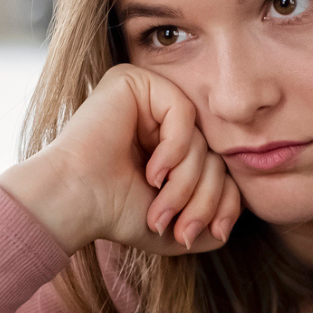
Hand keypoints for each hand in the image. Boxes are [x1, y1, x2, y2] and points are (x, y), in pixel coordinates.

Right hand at [0, 64, 240, 254]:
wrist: (73, 203)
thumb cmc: (113, 213)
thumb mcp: (177, 225)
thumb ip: (212, 216)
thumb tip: (240, 209)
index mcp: (167, 144)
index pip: (216, 165)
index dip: (223, 200)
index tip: (212, 232)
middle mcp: (159, 116)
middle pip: (212, 153)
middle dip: (204, 198)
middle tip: (183, 229)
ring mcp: (147, 96)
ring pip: (200, 138)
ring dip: (187, 182)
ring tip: (160, 207)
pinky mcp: (134, 81)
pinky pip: (183, 112)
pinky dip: (175, 149)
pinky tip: (153, 172)